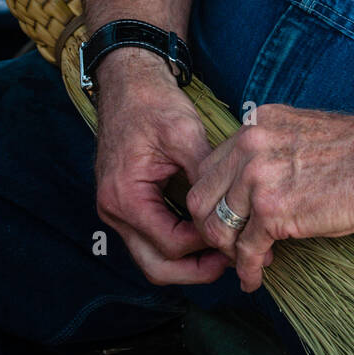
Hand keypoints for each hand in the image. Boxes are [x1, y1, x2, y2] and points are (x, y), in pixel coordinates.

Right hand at [94, 51, 230, 285]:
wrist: (128, 84)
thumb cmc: (152, 104)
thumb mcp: (184, 134)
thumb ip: (205, 175)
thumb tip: (233, 209)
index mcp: (125, 196)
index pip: (170, 244)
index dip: (208, 245)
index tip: (239, 236)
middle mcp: (114, 211)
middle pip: (157, 265)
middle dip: (197, 271)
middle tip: (235, 262)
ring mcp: (117, 212)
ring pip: (153, 258)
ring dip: (189, 262)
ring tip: (226, 252)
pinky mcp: (128, 206)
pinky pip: (152, 240)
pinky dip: (179, 246)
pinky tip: (209, 235)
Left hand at [185, 104, 353, 291]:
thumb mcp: (299, 131)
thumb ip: (268, 146)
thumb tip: (250, 179)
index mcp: (255, 125)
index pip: (210, 166)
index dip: (215, 196)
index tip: (228, 214)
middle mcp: (249, 146)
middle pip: (201, 195)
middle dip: (211, 225)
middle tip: (229, 242)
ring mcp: (257, 179)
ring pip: (218, 226)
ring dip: (228, 250)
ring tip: (245, 261)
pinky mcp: (273, 212)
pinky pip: (246, 249)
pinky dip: (247, 270)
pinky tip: (253, 279)